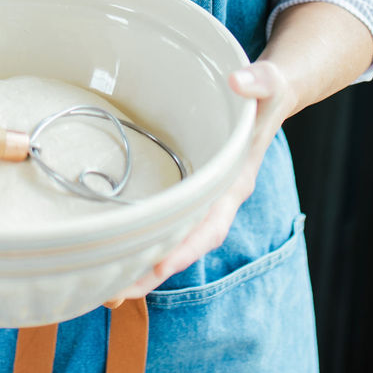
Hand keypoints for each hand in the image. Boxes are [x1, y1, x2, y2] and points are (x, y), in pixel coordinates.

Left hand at [105, 59, 293, 304]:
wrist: (268, 100)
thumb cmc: (266, 95)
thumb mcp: (268, 85)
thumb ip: (259, 82)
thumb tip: (239, 80)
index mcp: (234, 184)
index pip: (212, 225)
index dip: (186, 247)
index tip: (158, 266)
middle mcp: (216, 199)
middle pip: (185, 244)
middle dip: (155, 269)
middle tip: (115, 291)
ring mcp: (199, 197)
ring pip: (172, 238)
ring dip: (143, 263)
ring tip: (103, 287)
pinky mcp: (183, 189)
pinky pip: (163, 220)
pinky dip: (141, 238)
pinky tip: (111, 248)